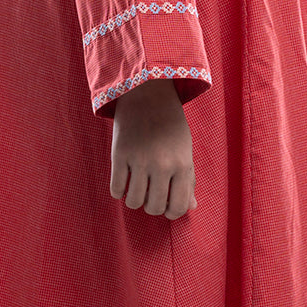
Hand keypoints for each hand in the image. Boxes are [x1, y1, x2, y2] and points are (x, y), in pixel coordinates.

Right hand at [110, 79, 197, 219]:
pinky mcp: (119, 154)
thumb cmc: (170, 125)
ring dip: (134, 199)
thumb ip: (188, 180)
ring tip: (137, 187)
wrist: (148, 94)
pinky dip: (119, 190)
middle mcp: (162, 165)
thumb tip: (191, 207)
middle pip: (154, 208)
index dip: (172, 212)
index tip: (166, 206)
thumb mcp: (185, 150)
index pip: (178, 207)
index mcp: (183, 165)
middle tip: (150, 194)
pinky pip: (116, 189)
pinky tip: (124, 180)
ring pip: (133, 202)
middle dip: (151, 206)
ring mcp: (139, 160)